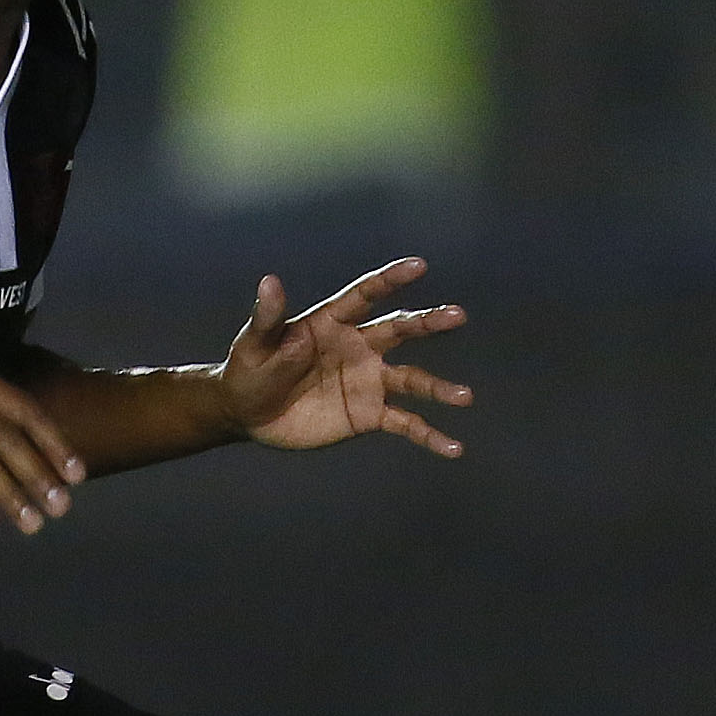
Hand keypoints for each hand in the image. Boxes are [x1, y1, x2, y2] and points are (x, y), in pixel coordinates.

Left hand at [221, 258, 471, 456]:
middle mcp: (359, 347)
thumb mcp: (254, 344)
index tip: (418, 266)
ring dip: (439, 389)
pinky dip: (429, 435)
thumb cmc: (249, 370)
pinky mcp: (369, 414)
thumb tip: (269, 281)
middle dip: (428, 322)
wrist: (250, 415)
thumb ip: (269, 317)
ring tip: (465, 397)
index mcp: (333, 323)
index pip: (365, 296)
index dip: (390, 280)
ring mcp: (368, 381)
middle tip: (457, 315)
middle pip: (400, 330)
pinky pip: (406, 423)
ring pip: (411, 380)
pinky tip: (453, 449)